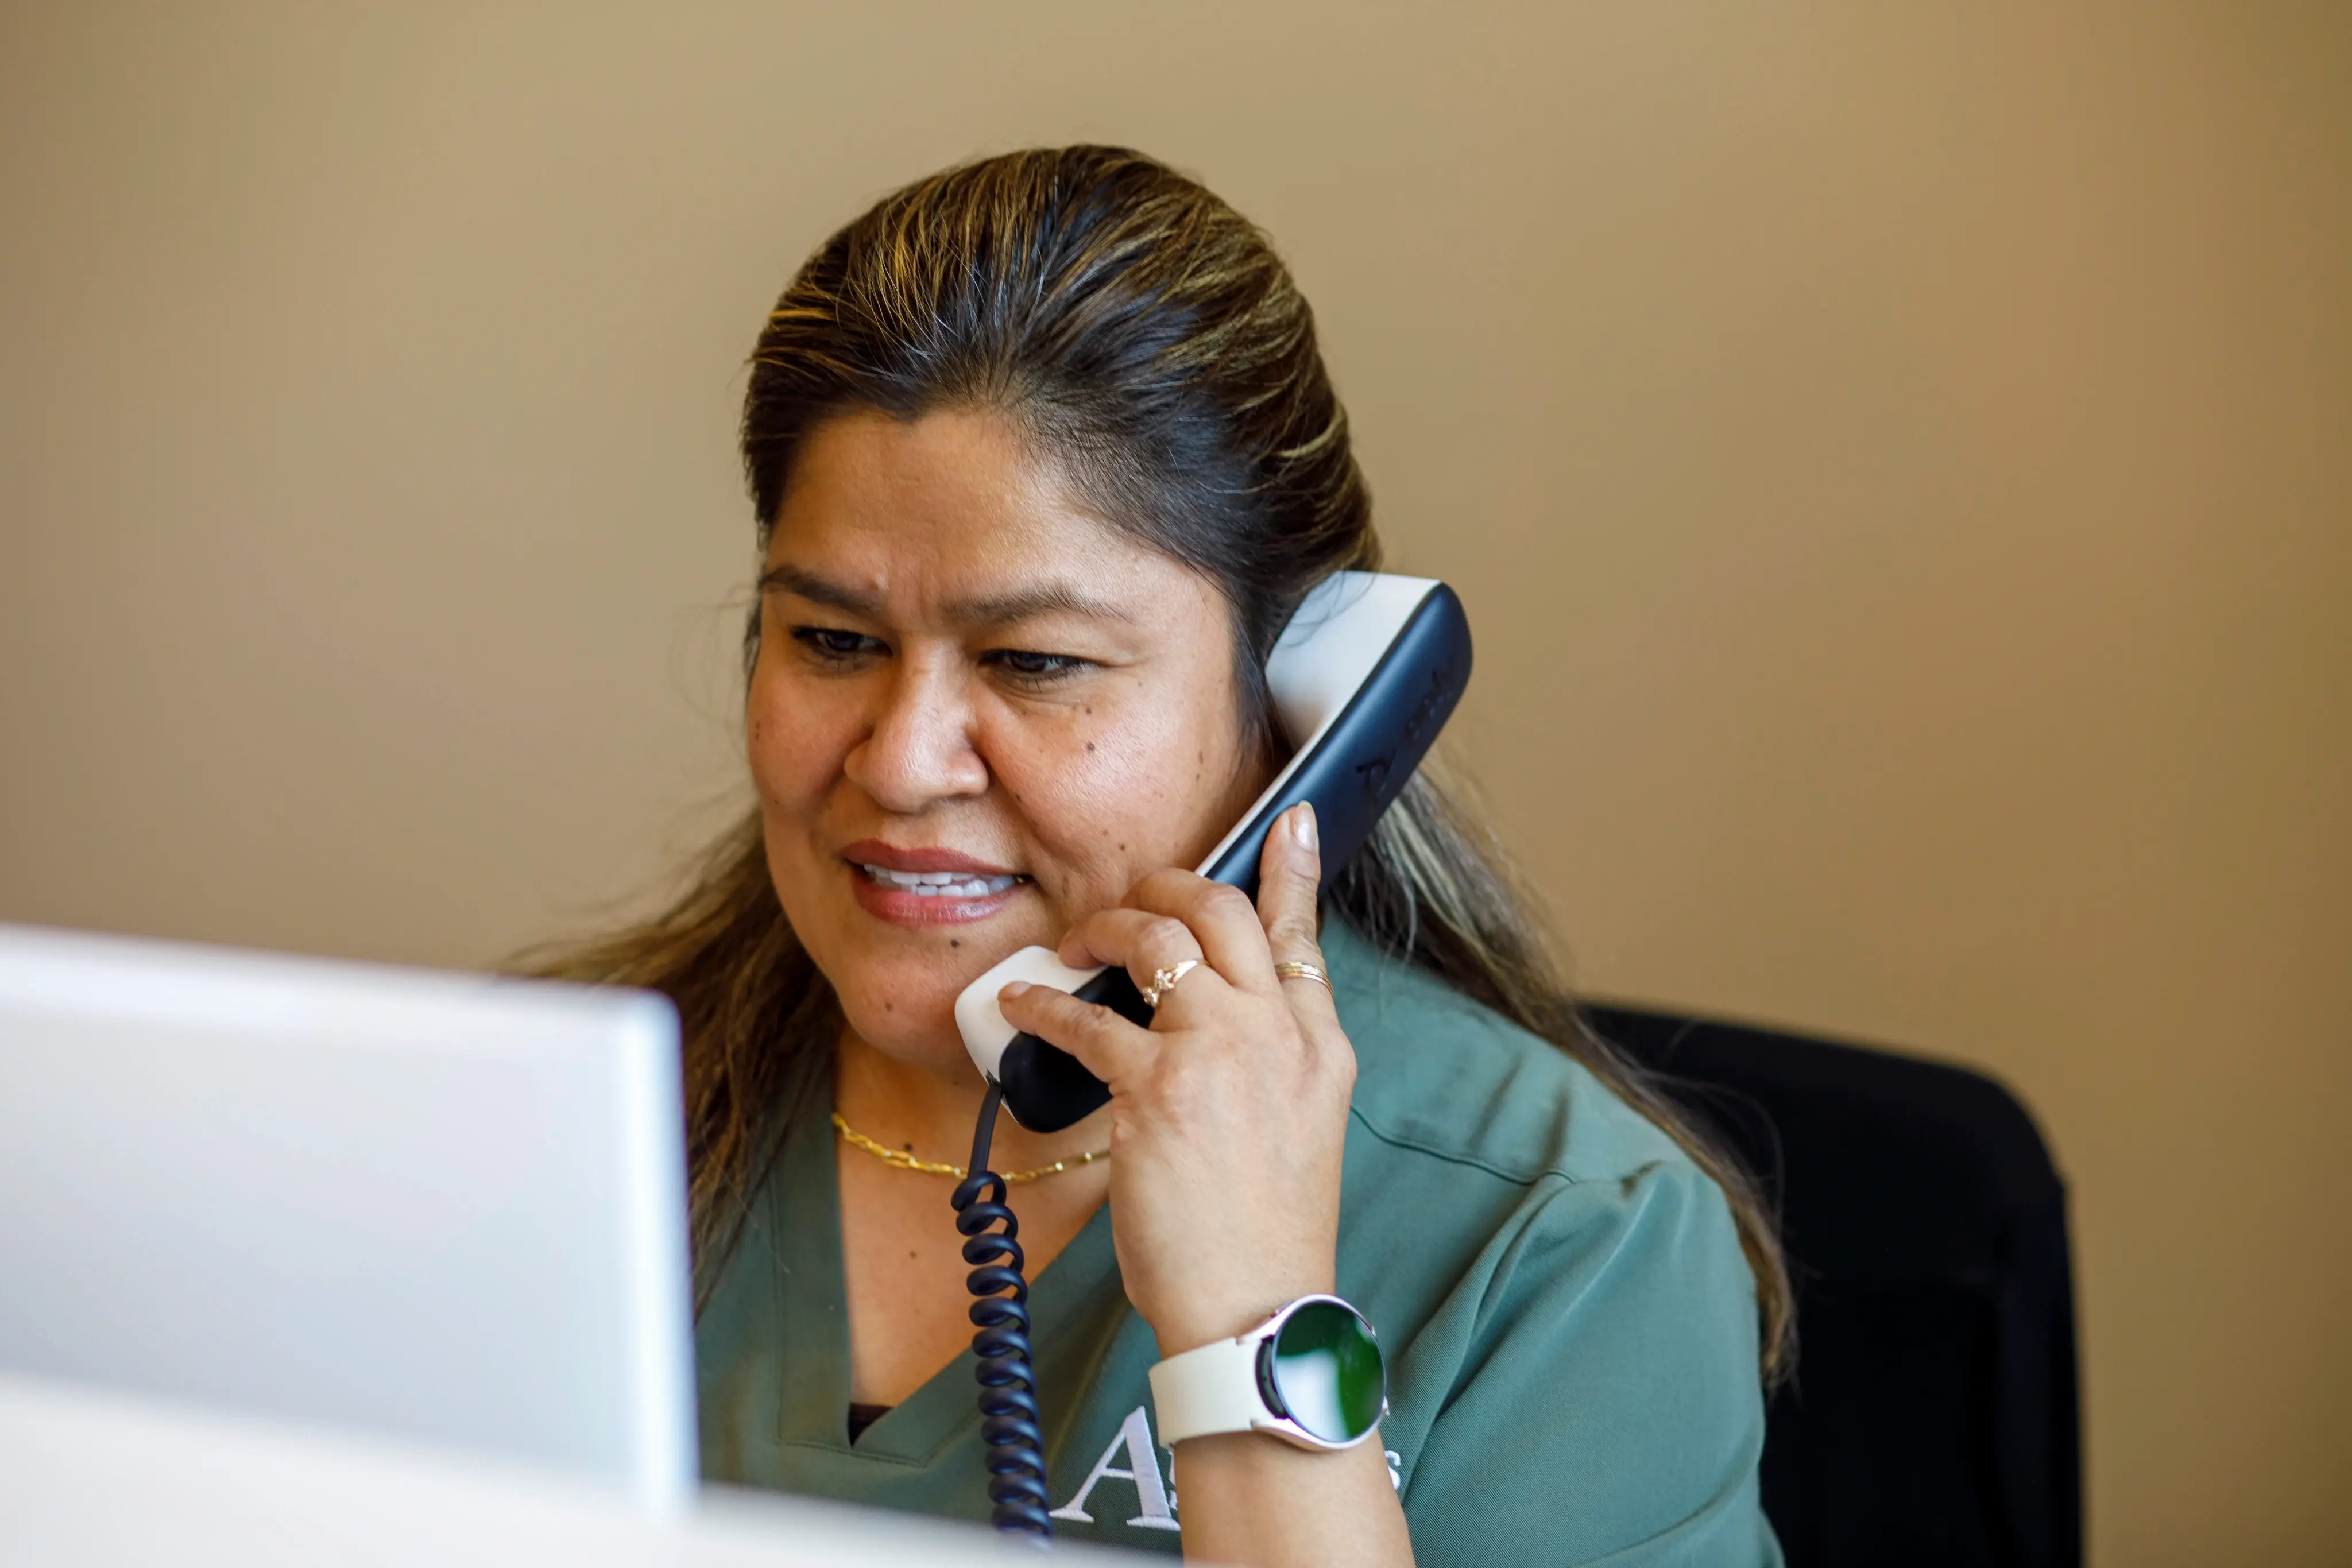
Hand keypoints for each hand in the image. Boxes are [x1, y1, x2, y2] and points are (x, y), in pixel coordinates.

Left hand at [995, 803, 1352, 1354]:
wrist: (1256, 1311)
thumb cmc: (1266, 1234)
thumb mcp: (1301, 1129)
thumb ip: (1272, 1062)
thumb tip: (1218, 1021)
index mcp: (1319, 1047)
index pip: (1303, 934)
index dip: (1294, 868)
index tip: (1290, 819)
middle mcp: (1276, 1036)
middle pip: (1225, 911)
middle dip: (1170, 887)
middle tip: (1133, 902)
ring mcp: (1219, 1054)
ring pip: (1158, 940)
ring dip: (1106, 929)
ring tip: (1075, 945)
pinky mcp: (1156, 1090)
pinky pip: (1084, 1018)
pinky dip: (1042, 1002)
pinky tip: (1021, 1002)